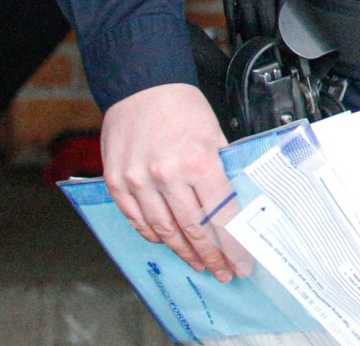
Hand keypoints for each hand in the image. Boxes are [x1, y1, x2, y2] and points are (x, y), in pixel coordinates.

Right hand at [101, 83, 241, 279]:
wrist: (142, 86)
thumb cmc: (181, 106)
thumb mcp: (215, 134)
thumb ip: (221, 170)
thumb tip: (233, 206)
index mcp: (198, 161)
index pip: (221, 215)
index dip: (232, 245)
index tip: (241, 263)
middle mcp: (167, 175)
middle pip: (193, 229)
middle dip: (211, 256)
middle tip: (222, 272)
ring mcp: (139, 181)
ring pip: (164, 230)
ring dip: (183, 252)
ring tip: (198, 264)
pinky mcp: (118, 182)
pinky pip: (137, 220)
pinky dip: (153, 235)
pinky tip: (167, 242)